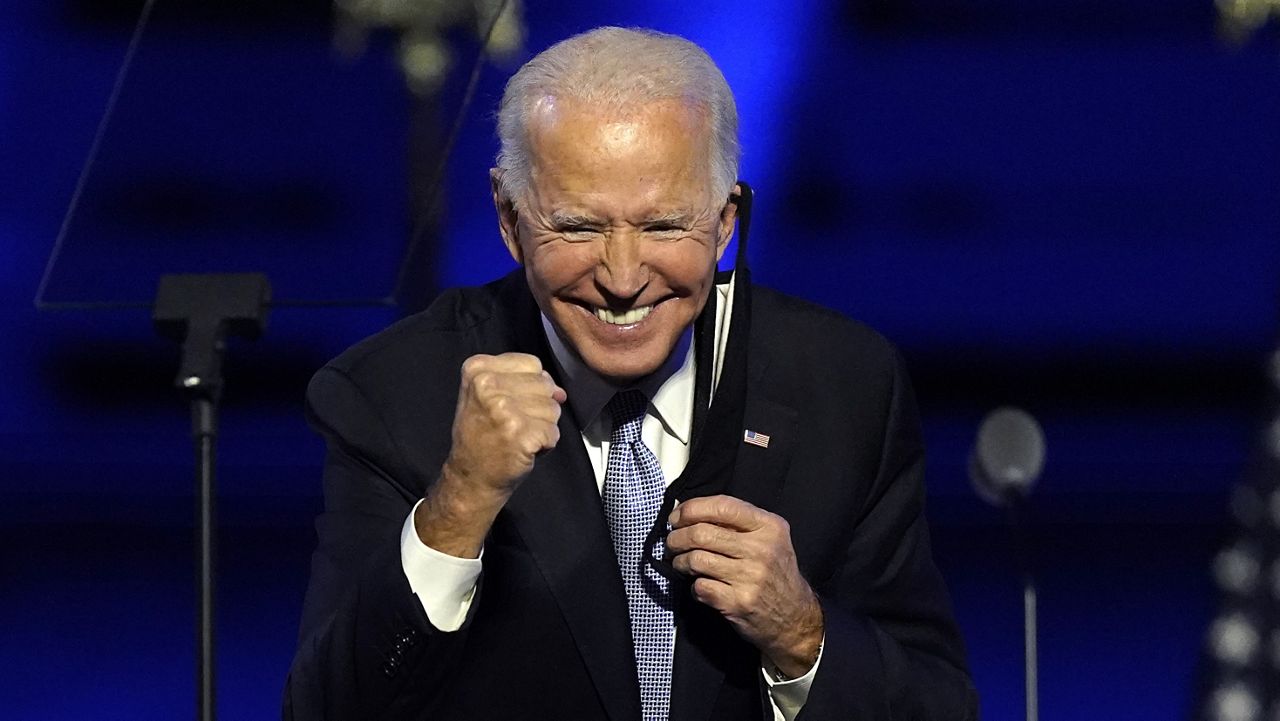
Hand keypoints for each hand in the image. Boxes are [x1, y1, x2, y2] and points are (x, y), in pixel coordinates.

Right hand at [416, 353, 566, 556]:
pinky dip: (545, 444)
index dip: (531, 386)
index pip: (532, 363)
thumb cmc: (482, 435)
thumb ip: (524, 382)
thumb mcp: (489, 396)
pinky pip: (553, 432)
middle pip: (545, 384)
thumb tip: (560, 391)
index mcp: (478, 369)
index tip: (510, 404)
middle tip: (513, 425)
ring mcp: (504, 409)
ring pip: (553, 408)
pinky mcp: (519, 433)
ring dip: (543, 427)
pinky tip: (523, 449)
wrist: (471, 477)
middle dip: (539, 407)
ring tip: (518, 436)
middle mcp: (487, 384)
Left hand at [666, 495, 823, 677]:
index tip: (677, 516)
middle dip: (677, 537)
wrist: (794, 618)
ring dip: (679, 562)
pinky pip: (699, 586)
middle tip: (672, 543)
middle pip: (702, 533)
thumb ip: (737, 523)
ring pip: (696, 559)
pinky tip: (700, 586)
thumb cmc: (775, 574)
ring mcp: (750, 577)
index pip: (722, 506)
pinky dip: (693, 586)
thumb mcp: (770, 539)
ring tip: (680, 564)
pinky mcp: (737, 602)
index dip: (692, 508)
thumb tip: (689, 512)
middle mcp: (761, 549)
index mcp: (769, 526)